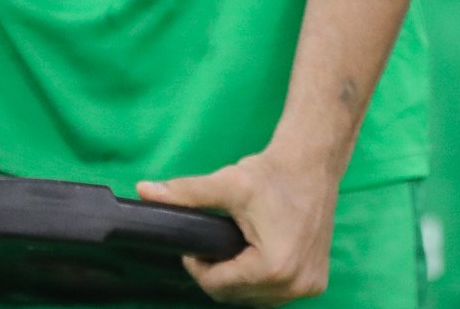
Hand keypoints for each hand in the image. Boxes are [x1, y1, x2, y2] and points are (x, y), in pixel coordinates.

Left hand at [137, 147, 337, 305]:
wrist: (312, 164)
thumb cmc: (271, 174)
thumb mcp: (227, 183)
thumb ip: (185, 193)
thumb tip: (143, 190)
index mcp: (274, 268)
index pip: (218, 286)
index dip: (198, 267)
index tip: (194, 244)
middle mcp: (295, 285)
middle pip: (236, 296)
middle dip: (218, 273)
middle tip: (211, 242)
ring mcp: (308, 287)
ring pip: (254, 298)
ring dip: (238, 278)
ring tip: (232, 246)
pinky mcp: (315, 283)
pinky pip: (274, 293)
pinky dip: (259, 279)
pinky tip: (252, 255)